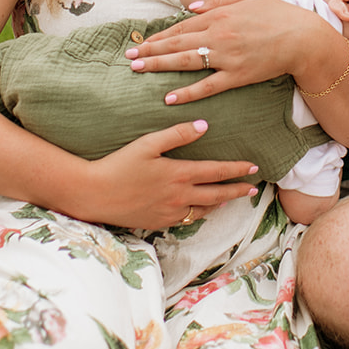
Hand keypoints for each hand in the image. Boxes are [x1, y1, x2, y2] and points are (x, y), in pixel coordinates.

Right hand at [78, 120, 259, 228]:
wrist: (95, 195)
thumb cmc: (119, 165)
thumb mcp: (148, 143)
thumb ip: (177, 134)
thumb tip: (204, 125)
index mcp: (178, 174)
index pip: (217, 172)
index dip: (237, 170)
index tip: (253, 167)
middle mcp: (179, 197)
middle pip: (217, 194)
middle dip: (237, 190)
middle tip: (253, 188)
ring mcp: (170, 213)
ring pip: (204, 210)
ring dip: (220, 203)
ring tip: (231, 198)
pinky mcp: (159, 223)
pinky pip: (187, 219)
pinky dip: (200, 213)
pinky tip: (200, 209)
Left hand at [133, 0, 321, 104]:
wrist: (304, 38)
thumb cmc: (279, 14)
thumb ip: (217, 0)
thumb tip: (188, 9)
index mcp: (220, 15)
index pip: (182, 26)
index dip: (160, 35)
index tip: (143, 41)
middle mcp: (219, 35)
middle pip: (177, 44)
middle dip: (151, 51)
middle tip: (129, 58)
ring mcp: (227, 57)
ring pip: (186, 62)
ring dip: (159, 66)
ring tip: (138, 71)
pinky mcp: (237, 76)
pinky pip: (207, 86)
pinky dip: (187, 92)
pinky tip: (169, 97)